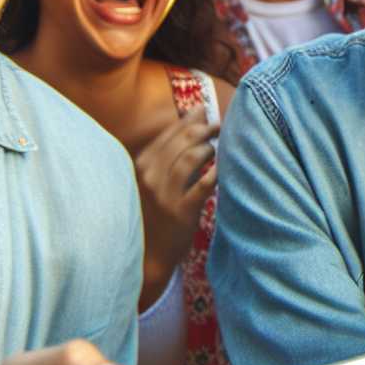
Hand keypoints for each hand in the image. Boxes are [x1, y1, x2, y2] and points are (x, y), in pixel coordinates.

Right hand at [134, 107, 219, 263]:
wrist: (147, 253)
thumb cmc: (152, 212)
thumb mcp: (150, 181)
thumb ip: (165, 154)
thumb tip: (192, 120)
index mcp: (141, 165)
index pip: (169, 133)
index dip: (191, 119)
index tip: (206, 111)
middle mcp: (150, 176)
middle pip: (183, 141)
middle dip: (205, 129)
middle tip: (219, 126)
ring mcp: (165, 194)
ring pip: (192, 157)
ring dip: (210, 148)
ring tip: (218, 148)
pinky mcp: (181, 211)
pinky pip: (203, 185)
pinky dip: (216, 173)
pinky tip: (223, 169)